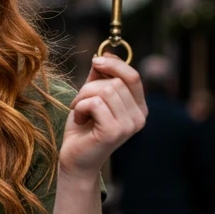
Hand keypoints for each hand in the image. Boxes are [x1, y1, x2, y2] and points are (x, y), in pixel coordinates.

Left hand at [60, 54, 147, 179]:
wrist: (75, 159)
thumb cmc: (83, 128)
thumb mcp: (92, 97)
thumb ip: (100, 77)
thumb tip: (105, 54)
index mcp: (138, 108)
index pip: (133, 77)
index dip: (114, 64)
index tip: (96, 61)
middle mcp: (139, 117)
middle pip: (116, 82)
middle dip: (90, 87)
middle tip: (80, 102)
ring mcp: (129, 126)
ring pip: (105, 90)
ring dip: (84, 97)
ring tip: (80, 111)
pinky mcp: (114, 132)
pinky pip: (96, 103)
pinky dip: (81, 107)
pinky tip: (81, 120)